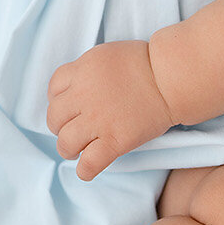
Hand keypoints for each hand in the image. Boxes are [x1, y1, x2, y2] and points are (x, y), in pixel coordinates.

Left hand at [46, 40, 175, 180]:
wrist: (170, 78)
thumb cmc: (145, 63)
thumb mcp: (107, 54)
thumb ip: (88, 70)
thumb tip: (77, 87)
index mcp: (82, 70)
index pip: (54, 89)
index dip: (58, 100)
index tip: (69, 108)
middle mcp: (84, 95)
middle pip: (54, 117)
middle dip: (61, 126)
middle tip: (74, 129)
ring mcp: (98, 119)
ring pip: (65, 143)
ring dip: (69, 149)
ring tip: (78, 150)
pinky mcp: (114, 141)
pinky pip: (89, 164)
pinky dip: (84, 170)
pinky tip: (88, 168)